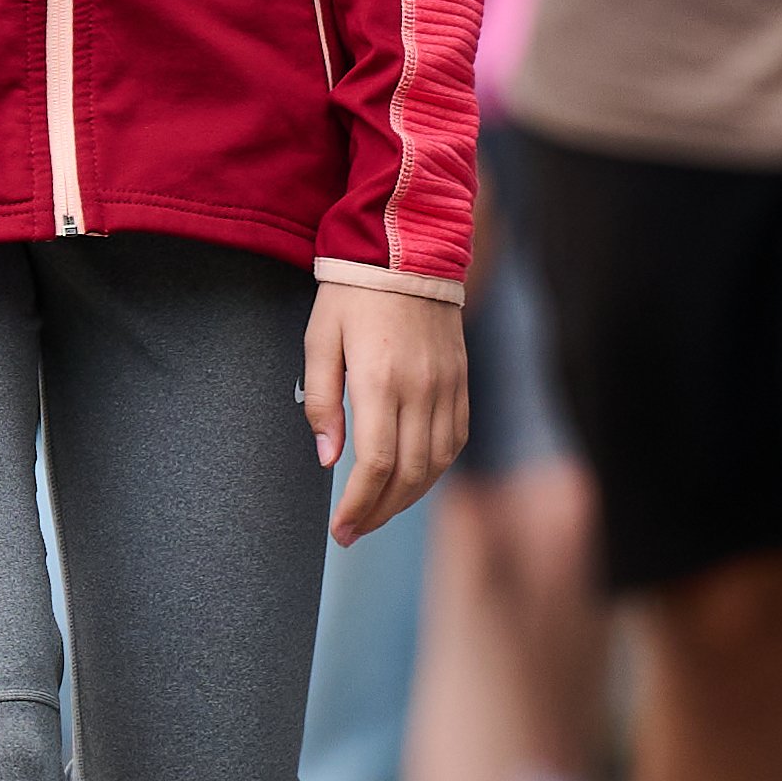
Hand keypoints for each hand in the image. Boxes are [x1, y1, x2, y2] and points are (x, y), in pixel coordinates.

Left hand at [299, 280, 466, 547]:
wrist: (408, 249)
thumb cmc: (353, 294)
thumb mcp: (320, 340)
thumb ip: (322, 401)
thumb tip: (328, 458)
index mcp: (380, 380)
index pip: (376, 464)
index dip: (358, 505)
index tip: (340, 529)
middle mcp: (420, 389)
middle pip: (408, 474)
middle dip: (379, 512)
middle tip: (352, 531)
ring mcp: (446, 386)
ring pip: (436, 464)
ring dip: (407, 498)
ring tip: (377, 511)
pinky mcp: (461, 381)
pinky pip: (455, 440)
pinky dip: (434, 470)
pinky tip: (411, 480)